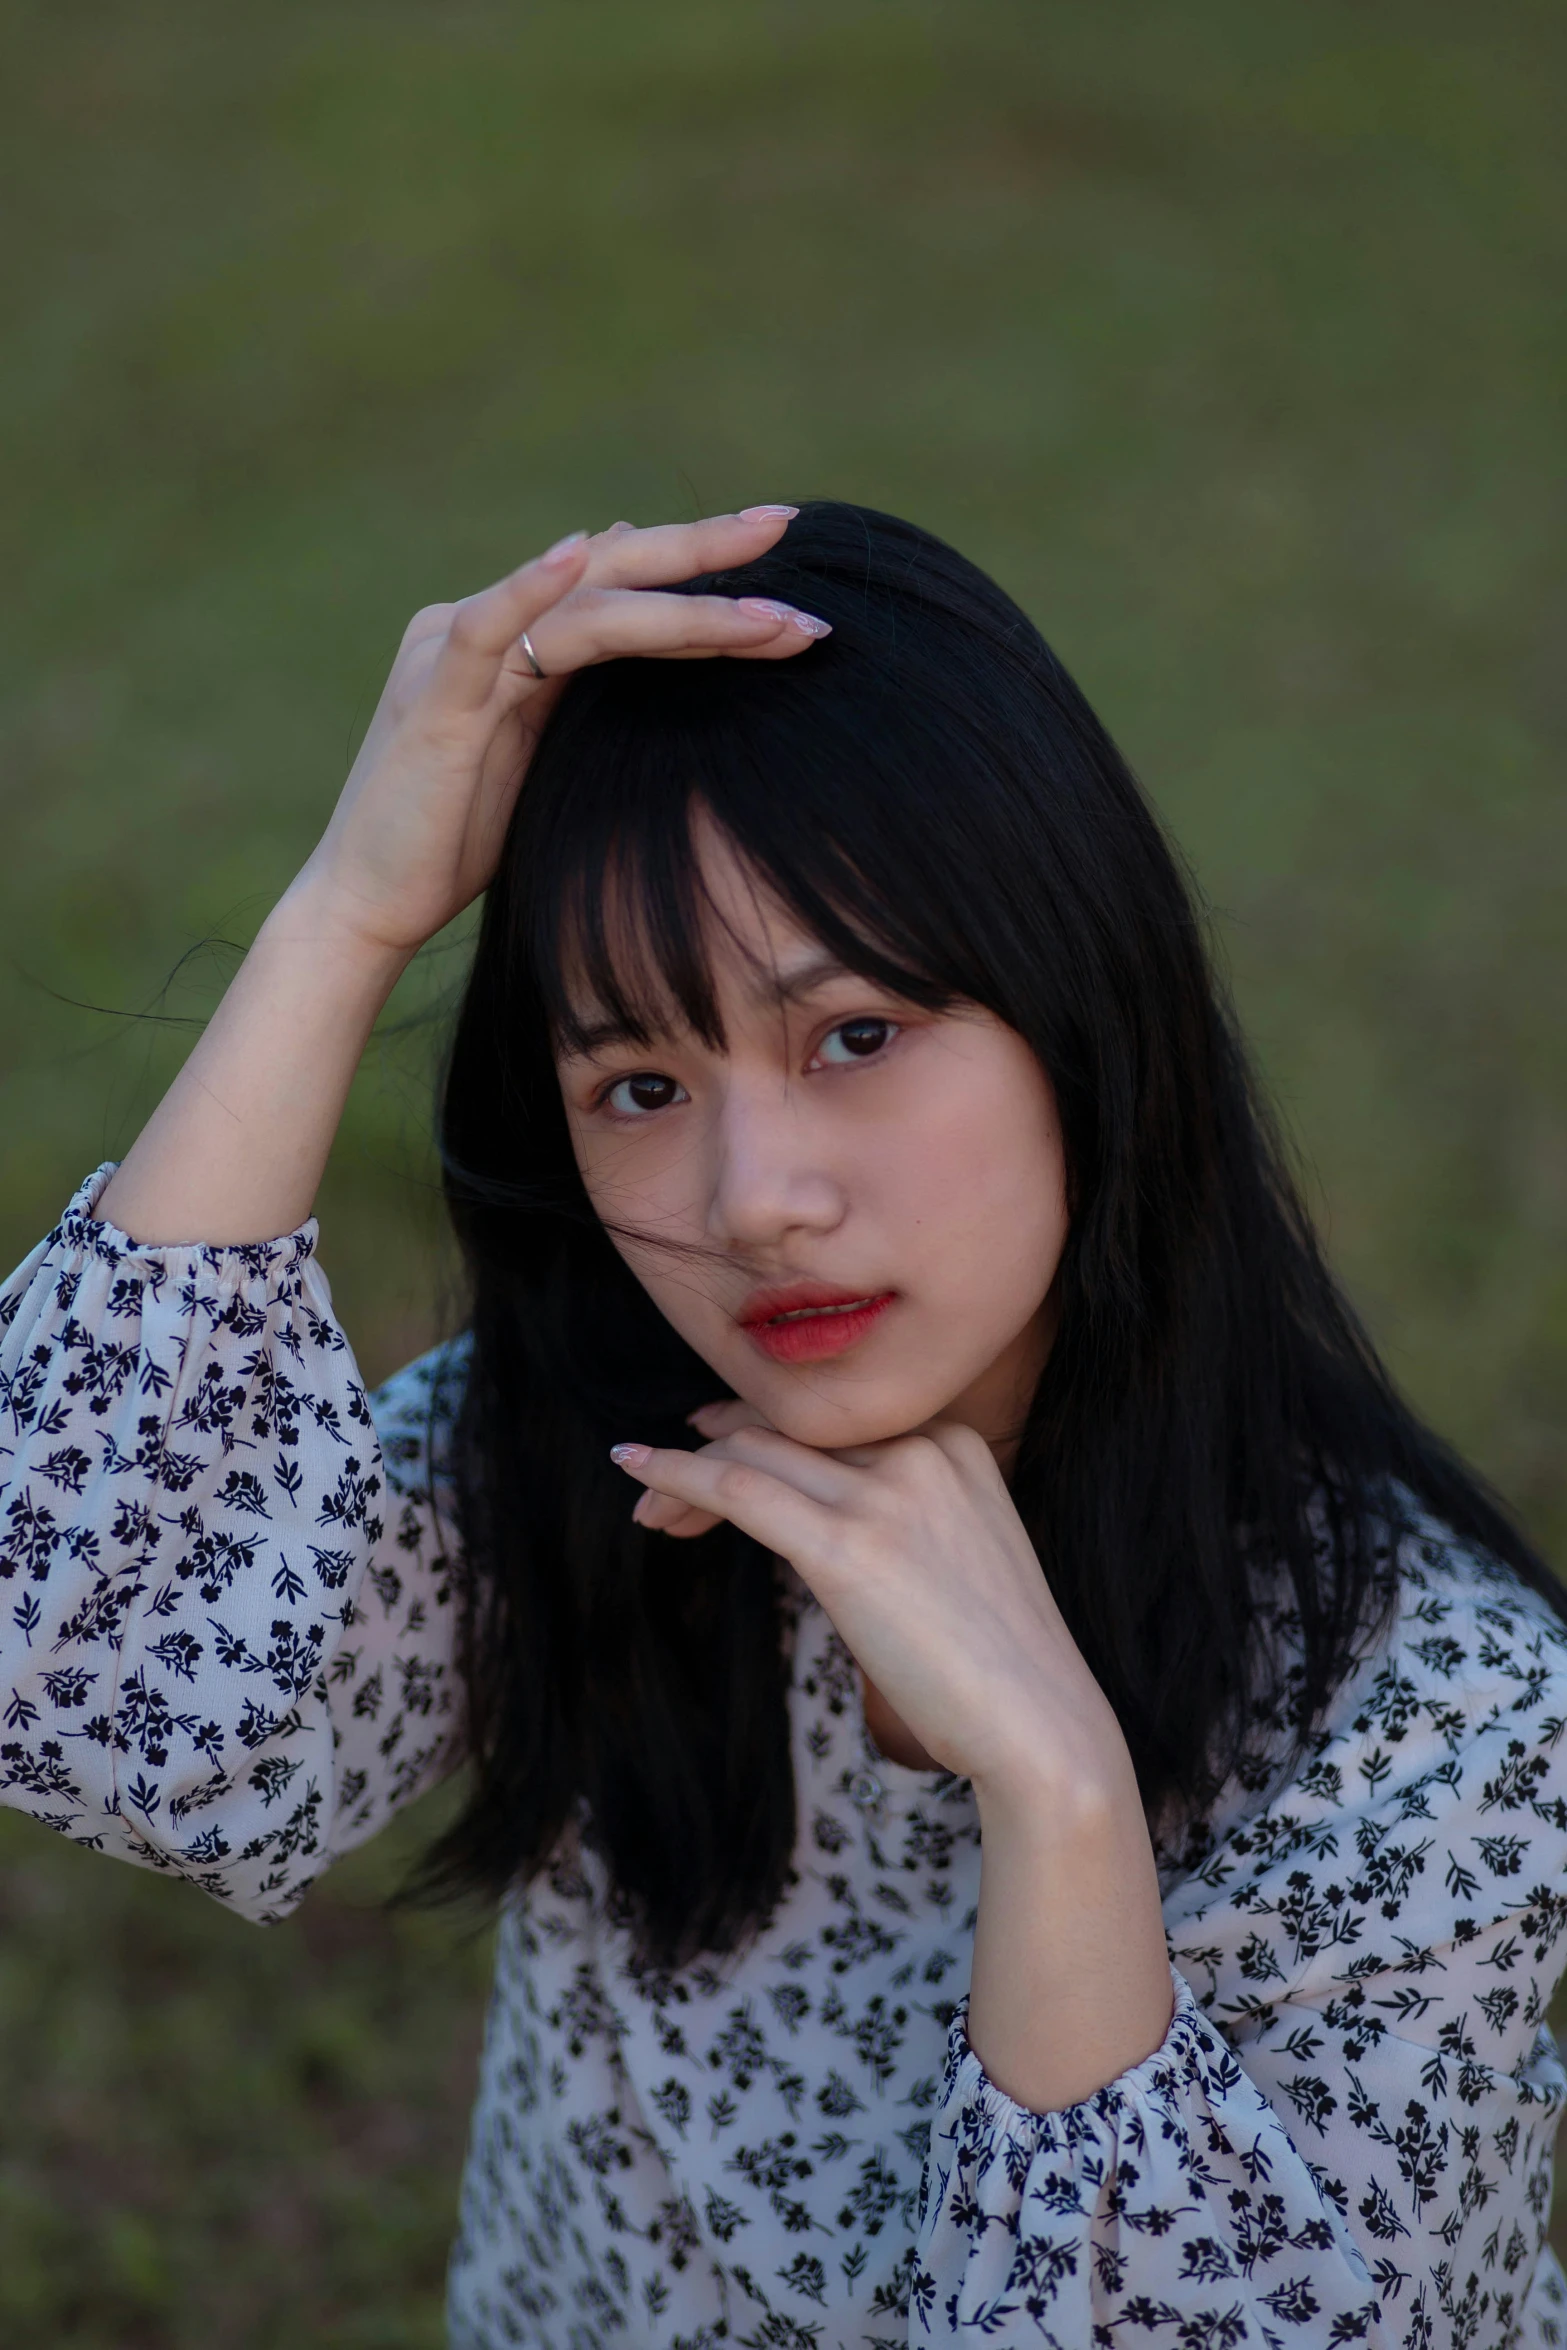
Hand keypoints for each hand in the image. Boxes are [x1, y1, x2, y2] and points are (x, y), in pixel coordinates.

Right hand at [291, 508, 824, 957]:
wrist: (368, 905)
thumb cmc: (454, 845)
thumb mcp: (541, 762)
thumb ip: (582, 696)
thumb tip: (641, 632)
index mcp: (512, 643)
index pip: (621, 587)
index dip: (702, 571)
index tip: (787, 564)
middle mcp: (481, 629)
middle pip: (610, 569)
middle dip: (704, 551)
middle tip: (789, 526)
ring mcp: (452, 655)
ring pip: (582, 604)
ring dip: (681, 604)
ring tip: (767, 611)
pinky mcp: (432, 699)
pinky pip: (487, 630)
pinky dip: (531, 587)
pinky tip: (580, 550)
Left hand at [614, 1405, 1133, 1805]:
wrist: (1040, 1727)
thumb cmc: (995, 1666)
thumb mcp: (956, 1558)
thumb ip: (897, 1517)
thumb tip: (807, 1513)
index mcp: (953, 1443)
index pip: (831, 1420)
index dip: (761, 1433)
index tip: (712, 1456)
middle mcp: (921, 1450)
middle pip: (787, 1428)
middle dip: (716, 1450)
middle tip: (663, 1491)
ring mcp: (887, 1493)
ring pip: (754, 1453)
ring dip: (686, 1472)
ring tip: (647, 1506)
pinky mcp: (848, 1545)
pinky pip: (739, 1488)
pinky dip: (677, 1472)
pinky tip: (635, 1465)